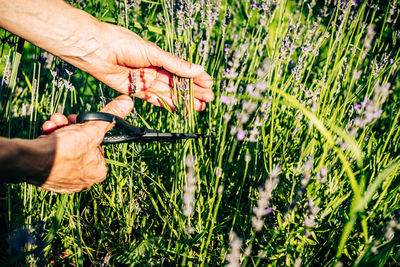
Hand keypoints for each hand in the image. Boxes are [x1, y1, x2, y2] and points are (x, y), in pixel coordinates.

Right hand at [35, 95, 132, 192]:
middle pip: (81, 145)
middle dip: (72, 128)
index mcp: (98, 172)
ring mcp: (64, 180)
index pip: (98, 145)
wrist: (30, 160)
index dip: (89, 130)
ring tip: (53, 124)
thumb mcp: (92, 128)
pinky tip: (45, 133)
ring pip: (65, 148)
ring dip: (59, 131)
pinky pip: (52, 155)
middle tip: (66, 121)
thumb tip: (127, 102)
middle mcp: (82, 180)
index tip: (81, 122)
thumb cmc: (64, 149)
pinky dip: (49, 141)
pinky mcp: (47, 177)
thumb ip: (110, 116)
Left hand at [79, 22, 213, 110]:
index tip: (209, 84)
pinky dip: (166, 104)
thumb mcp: (153, 53)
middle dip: (193, 91)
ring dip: (183, 100)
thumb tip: (197, 69)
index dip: (196, 77)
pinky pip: (153, 99)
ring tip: (197, 107)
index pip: (182, 69)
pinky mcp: (134, 90)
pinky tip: (178, 109)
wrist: (97, 50)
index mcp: (159, 57)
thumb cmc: (123, 43)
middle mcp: (153, 69)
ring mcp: (145, 80)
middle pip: (177, 83)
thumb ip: (175, 64)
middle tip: (207, 99)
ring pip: (168, 93)